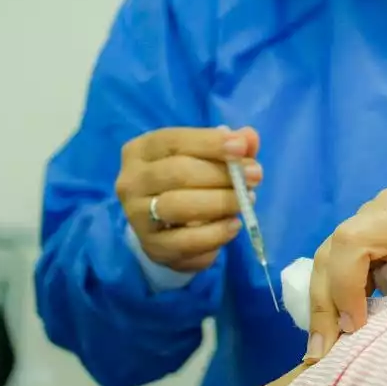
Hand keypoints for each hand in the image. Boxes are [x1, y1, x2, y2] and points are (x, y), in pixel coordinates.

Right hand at [116, 126, 260, 272]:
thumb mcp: (207, 157)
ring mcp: (137, 216)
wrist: (167, 226)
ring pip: (178, 206)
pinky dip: (215, 233)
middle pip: (178, 172)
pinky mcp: (152, 246)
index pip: (174, 140)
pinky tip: (234, 225)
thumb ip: (231, 146)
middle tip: (254, 177)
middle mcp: (131, 181)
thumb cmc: (188, 180)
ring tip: (245, 201)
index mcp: (141, 150)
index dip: (210, 143)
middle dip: (221, 174)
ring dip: (220, 202)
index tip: (242, 148)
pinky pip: (185, 241)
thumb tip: (249, 138)